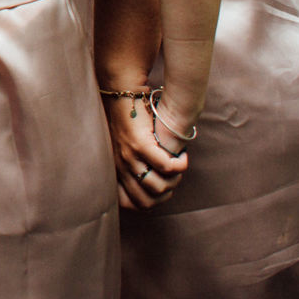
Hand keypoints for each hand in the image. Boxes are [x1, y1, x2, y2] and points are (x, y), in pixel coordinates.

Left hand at [101, 90, 188, 209]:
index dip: (149, 203)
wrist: (122, 94)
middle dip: (166, 195)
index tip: (161, 191)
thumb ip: (136, 166)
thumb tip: (159, 185)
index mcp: (116, 169)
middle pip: (147, 202)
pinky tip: (182, 157)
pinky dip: (179, 166)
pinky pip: (166, 167)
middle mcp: (119, 166)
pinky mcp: (140, 145)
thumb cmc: (131, 121)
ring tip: (177, 165)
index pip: (127, 204)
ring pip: (159, 187)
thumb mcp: (127, 147)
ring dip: (175, 180)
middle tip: (173, 177)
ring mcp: (129, 157)